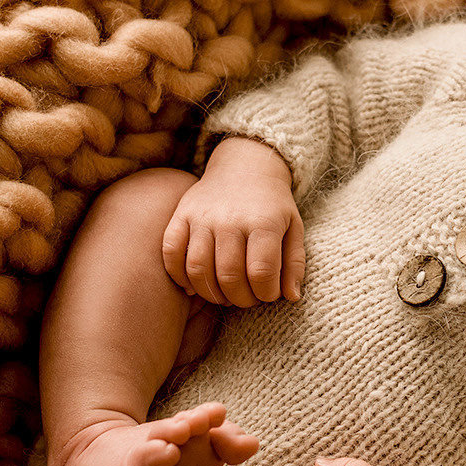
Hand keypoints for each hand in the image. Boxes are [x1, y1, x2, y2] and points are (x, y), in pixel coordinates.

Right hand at [163, 136, 302, 306]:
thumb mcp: (294, 228)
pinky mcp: (181, 215)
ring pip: (198, 269)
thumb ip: (294, 264)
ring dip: (211, 293)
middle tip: (246, 298)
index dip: (265, 294)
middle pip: (229, 276)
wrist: (244, 166)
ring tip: (224, 295)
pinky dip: (179, 276)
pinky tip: (194, 286)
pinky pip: (170, 253)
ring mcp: (202, 217)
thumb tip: (291, 297)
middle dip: (240, 299)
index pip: (261, 273)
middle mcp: (230, 219)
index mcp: (263, 222)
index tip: (268, 294)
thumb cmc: (272, 205)